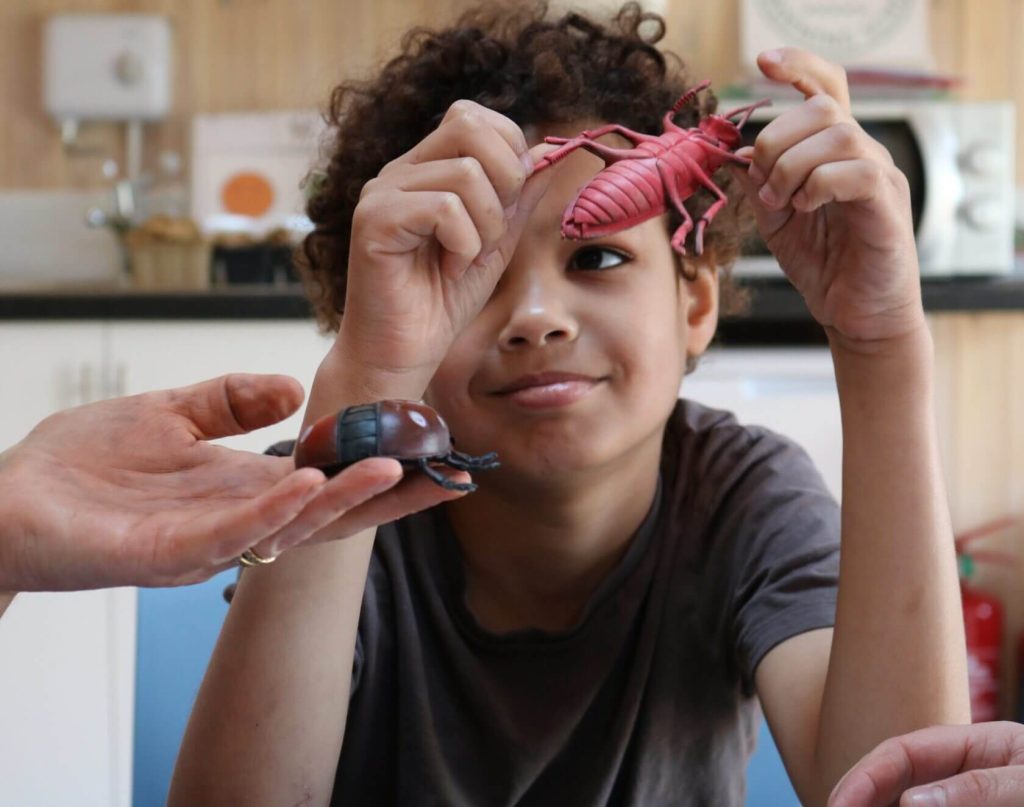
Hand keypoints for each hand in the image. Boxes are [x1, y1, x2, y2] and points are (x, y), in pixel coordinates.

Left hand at [0, 373, 460, 591]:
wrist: (7, 497)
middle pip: (328, 514)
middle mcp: (238, 520)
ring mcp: (208, 542)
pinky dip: (275, 511)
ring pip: (292, 525)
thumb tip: (293, 389)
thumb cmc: (83, 462)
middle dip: (389, 498)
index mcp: (242, 487)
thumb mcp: (170, 411)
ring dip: (344, 499)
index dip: (377, 471)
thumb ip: (232, 400)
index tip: (432, 454)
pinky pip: (233, 532)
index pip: (325, 481)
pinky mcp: (169, 554)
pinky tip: (308, 481)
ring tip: (393, 467)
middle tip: (448, 474)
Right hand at [336, 100, 556, 396]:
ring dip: (485, 227)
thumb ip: (519, 198)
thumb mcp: (496, 242)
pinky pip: (445, 209)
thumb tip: (551, 152)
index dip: (509, 152)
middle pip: (467, 122)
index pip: (473, 116)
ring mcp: (382, 192)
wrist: (403, 354)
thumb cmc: (443, 302)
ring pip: (465, 173)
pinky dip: (463, 246)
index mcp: (425, 169)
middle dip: (504, 178)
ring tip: (464, 260)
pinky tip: (448, 271)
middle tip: (491, 231)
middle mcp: (400, 171)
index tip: (509, 206)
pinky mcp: (374, 220)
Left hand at [731, 48, 923, 347]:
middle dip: (777, 138)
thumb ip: (760, 185)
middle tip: (763, 182)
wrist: (856, 314)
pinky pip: (857, 172)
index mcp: (834, 153)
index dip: (798, 66)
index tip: (762, 64)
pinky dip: (820, 185)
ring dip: (794, 165)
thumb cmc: (825, 266)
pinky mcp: (888, 207)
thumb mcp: (777, 221)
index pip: (826, 87)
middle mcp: (863, 155)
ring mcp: (880, 177)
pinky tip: (806, 209)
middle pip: (823, 106)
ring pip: (839, 135)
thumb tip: (732, 154)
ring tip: (783, 202)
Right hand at [829, 722, 1023, 806]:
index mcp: (980, 747)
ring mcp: (967, 798)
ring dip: (876, 806)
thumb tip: (908, 801)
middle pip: (897, 779)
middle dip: (861, 794)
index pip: (904, 752)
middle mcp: (968, 773)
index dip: (865, 775)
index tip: (839, 804)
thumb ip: (978, 787)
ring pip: (908, 801)